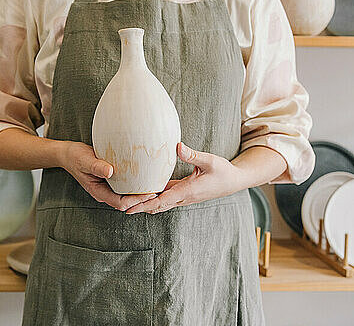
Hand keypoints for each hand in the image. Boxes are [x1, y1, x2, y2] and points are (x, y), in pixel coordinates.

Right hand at [59, 141, 157, 210]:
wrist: (69, 153)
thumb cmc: (76, 157)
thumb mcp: (84, 160)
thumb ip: (96, 166)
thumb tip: (110, 171)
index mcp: (99, 192)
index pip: (121, 203)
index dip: (135, 201)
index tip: (148, 194)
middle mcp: (106, 192)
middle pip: (127, 202)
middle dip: (142, 199)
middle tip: (158, 190)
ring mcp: (109, 186)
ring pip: (128, 194)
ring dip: (141, 192)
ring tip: (155, 185)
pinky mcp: (112, 179)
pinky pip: (126, 185)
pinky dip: (136, 183)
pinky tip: (146, 175)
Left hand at [125, 142, 240, 213]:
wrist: (234, 181)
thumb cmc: (223, 171)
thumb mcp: (210, 161)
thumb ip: (193, 155)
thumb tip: (177, 146)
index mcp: (186, 192)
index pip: (161, 201)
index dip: (144, 205)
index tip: (128, 207)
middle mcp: (182, 197)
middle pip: (156, 206)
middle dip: (138, 207)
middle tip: (118, 205)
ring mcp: (182, 197)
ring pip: (159, 203)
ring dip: (144, 203)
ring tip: (125, 200)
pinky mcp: (183, 192)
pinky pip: (164, 197)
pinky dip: (152, 197)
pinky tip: (142, 191)